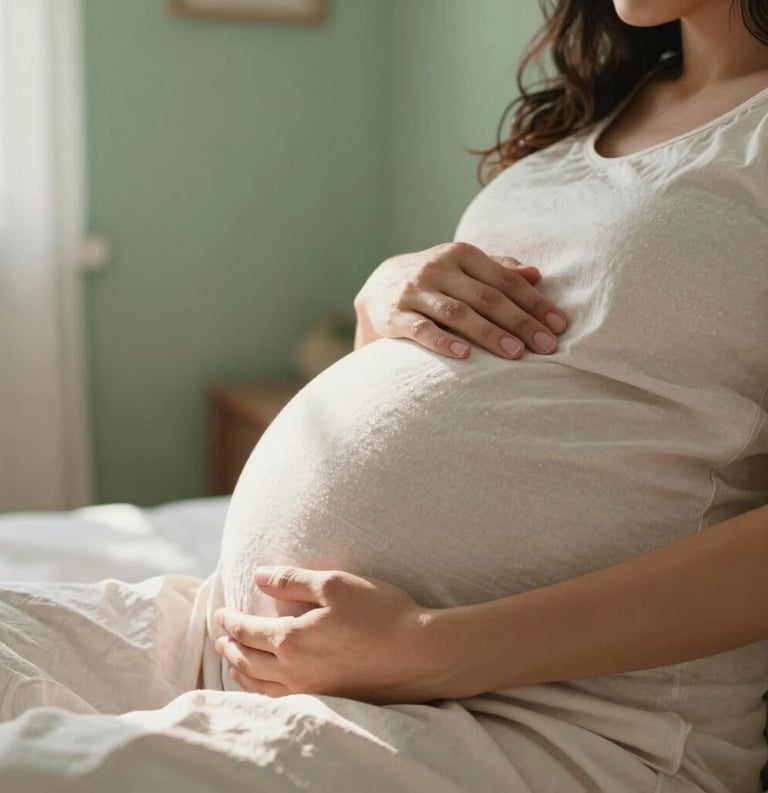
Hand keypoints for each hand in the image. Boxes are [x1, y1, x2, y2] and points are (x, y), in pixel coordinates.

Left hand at [214, 566, 446, 704]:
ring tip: (235, 663)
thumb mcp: (335, 584)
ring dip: (242, 671)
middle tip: (221, 637)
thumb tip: (258, 576)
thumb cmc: (380, 612)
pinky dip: (263, 691)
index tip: (220, 614)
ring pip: (262, 685)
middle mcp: (294, 671)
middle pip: (249, 660)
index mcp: (291, 639)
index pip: (247, 631)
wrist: (420, 653)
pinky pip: (281, 700)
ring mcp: (311, 691)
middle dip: (232, 646)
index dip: (230, 621)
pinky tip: (268, 686)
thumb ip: (293, 580)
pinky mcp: (329, 701)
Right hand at [353, 241, 566, 359]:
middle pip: (486, 297)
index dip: (534, 303)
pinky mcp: (394, 315)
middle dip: (520, 322)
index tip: (559, 326)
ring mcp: (415, 292)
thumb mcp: (462, 268)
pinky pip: (420, 330)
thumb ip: (497, 269)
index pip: (505, 280)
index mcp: (461, 254)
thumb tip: (536, 274)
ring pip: (457, 313)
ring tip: (515, 354)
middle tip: (546, 346)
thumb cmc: (433, 281)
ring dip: (489, 334)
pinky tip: (464, 355)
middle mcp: (438, 268)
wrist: (377, 288)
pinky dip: (442, 341)